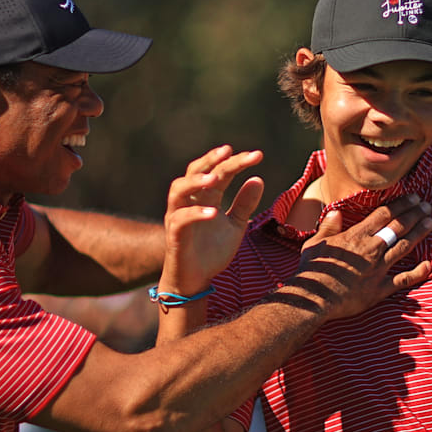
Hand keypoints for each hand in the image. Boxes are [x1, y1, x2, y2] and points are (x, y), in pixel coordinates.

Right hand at [161, 145, 264, 293]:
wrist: (196, 280)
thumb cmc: (212, 251)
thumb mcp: (235, 226)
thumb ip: (244, 204)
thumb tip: (258, 178)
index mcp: (206, 197)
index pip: (219, 171)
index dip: (235, 162)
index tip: (257, 155)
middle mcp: (189, 201)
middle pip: (195, 171)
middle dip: (211, 159)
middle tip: (229, 151)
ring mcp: (179, 216)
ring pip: (178, 189)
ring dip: (196, 181)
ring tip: (215, 178)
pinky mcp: (174, 235)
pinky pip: (180, 219)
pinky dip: (195, 213)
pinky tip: (213, 212)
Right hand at [283, 194, 431, 320]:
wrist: (315, 298)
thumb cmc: (312, 270)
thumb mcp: (315, 243)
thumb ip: (328, 227)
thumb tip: (336, 213)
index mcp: (356, 236)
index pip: (384, 215)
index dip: (401, 204)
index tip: (413, 197)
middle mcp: (371, 249)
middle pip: (398, 227)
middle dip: (414, 214)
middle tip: (426, 206)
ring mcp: (378, 269)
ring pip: (404, 247)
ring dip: (419, 233)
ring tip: (431, 223)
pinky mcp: (380, 289)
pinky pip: (404, 280)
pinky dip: (418, 272)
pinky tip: (429, 265)